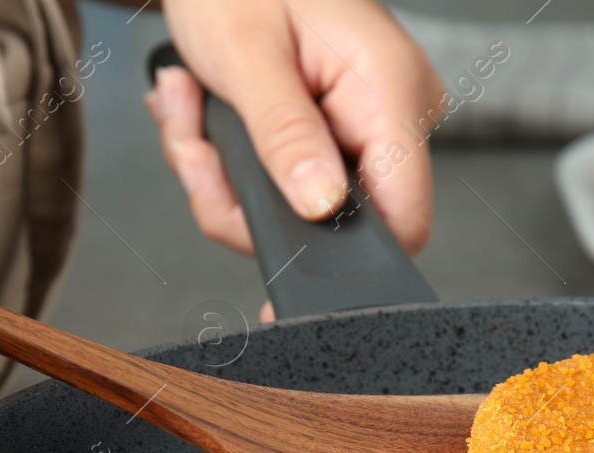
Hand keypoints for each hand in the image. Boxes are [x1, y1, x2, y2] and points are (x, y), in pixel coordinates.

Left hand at [152, 0, 442, 258]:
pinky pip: (284, 186)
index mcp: (390, 89)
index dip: (342, 256)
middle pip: (334, 224)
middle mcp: (392, 114)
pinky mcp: (334, 135)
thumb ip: (285, 136)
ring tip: (189, 109)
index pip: (403, 217)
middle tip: (193, 146)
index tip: (269, 254)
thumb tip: (320, 207)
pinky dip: (231, 163)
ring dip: (223, 177)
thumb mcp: (248, 56)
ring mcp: (365, 127)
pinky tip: (206, 113)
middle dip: (243, 200)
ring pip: (296, 211)